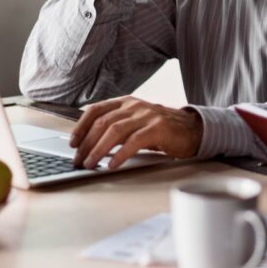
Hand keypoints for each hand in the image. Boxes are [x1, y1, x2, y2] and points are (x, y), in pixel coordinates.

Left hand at [70, 97, 202, 168]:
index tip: (72, 143)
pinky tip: (112, 164)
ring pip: (114, 131)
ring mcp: (147, 116)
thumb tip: (91, 145)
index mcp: (127, 102)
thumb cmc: (163, 129)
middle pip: (102, 122)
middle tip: (78, 160)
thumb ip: (118, 127)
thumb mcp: (137, 122)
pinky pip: (134, 142)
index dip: (81, 126)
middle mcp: (135, 106)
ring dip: (98, 150)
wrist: (194, 129)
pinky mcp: (158, 128)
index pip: (96, 110)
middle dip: (86, 143)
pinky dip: (120, 154)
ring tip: (90, 164)